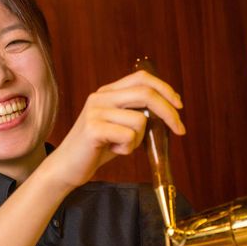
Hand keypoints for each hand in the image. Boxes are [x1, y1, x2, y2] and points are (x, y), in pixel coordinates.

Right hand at [51, 70, 184, 189]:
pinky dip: (127, 149)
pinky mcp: (93, 128)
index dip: (164, 88)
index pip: (142, 78)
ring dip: (138, 140)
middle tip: (180, 130)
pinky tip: (112, 151)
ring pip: (140, 120)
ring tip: (120, 146)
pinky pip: (129, 137)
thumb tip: (169, 111)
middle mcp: (101, 97)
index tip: (179, 105)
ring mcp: (96, 111)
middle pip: (146, 93)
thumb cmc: (96, 148)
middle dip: (169, 112)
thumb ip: (137, 114)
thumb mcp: (119, 126)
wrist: (66, 167)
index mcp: (107, 92)